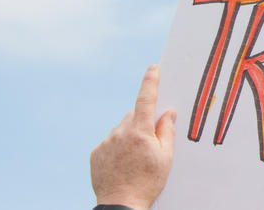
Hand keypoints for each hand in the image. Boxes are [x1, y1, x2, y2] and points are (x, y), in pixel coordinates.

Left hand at [90, 65, 176, 209]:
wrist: (120, 205)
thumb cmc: (147, 182)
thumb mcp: (165, 157)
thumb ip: (166, 131)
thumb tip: (167, 112)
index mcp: (139, 131)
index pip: (146, 99)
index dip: (151, 82)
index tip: (153, 68)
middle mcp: (119, 133)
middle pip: (133, 115)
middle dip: (143, 121)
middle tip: (151, 140)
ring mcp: (105, 143)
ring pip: (121, 129)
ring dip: (130, 135)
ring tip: (136, 158)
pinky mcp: (96, 153)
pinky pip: (110, 142)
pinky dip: (118, 147)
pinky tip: (124, 163)